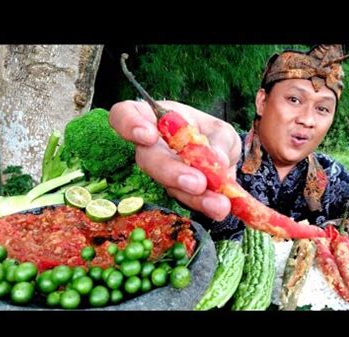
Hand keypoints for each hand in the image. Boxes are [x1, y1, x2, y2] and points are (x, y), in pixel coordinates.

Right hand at [109, 100, 240, 220]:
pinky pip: (186, 200)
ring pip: (168, 185)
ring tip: (219, 204)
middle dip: (171, 172)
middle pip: (147, 159)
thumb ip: (219, 141)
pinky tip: (222, 208)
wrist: (223, 159)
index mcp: (156, 119)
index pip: (125, 114)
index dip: (129, 124)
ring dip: (194, 197)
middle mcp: (152, 147)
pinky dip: (206, 205)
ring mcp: (161, 173)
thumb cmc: (212, 135)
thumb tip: (217, 161)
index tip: (148, 135)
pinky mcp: (175, 193)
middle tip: (197, 183)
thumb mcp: (221, 131)